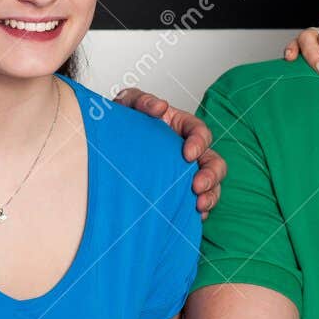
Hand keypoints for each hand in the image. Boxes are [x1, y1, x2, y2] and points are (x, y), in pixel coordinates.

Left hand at [110, 88, 225, 216]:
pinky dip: (199, 212)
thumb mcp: (128, 104)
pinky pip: (196, 204)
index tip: (188, 155)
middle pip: (213, 162)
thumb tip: (159, 107)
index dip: (200, 143)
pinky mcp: (179, 193)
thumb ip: (142, 101)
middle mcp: (188, 152)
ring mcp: (185, 174)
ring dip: (210, 196)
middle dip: (211, 175)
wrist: (105, 147)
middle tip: (197, 186)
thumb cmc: (122, 123)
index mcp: (181, 128)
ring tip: (199, 206)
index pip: (200, 132)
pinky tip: (193, 217)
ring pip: (211, 185)